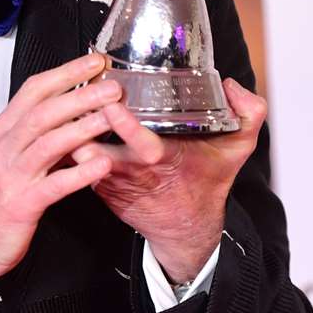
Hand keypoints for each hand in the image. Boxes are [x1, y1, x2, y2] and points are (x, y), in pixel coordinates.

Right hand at [0, 52, 120, 287]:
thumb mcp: (11, 156)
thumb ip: (37, 133)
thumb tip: (72, 111)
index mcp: (2, 133)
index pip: (33, 91)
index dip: (66, 73)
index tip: (93, 63)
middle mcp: (4, 149)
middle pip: (43, 112)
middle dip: (79, 95)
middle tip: (111, 87)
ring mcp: (12, 176)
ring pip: (48, 143)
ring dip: (82, 127)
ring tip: (111, 117)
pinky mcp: (22, 204)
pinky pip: (54, 185)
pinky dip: (79, 172)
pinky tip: (101, 164)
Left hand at [68, 76, 266, 282]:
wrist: (184, 227)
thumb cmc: (206, 181)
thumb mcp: (237, 150)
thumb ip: (248, 115)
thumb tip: (232, 85)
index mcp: (165, 160)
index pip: (141, 145)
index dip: (124, 126)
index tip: (111, 104)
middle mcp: (133, 172)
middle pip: (98, 149)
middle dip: (84, 124)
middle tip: (74, 93)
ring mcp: (111, 181)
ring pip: (79, 156)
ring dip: (70, 132)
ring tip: (65, 100)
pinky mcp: (97, 186)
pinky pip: (75, 163)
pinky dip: (68, 143)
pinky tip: (64, 119)